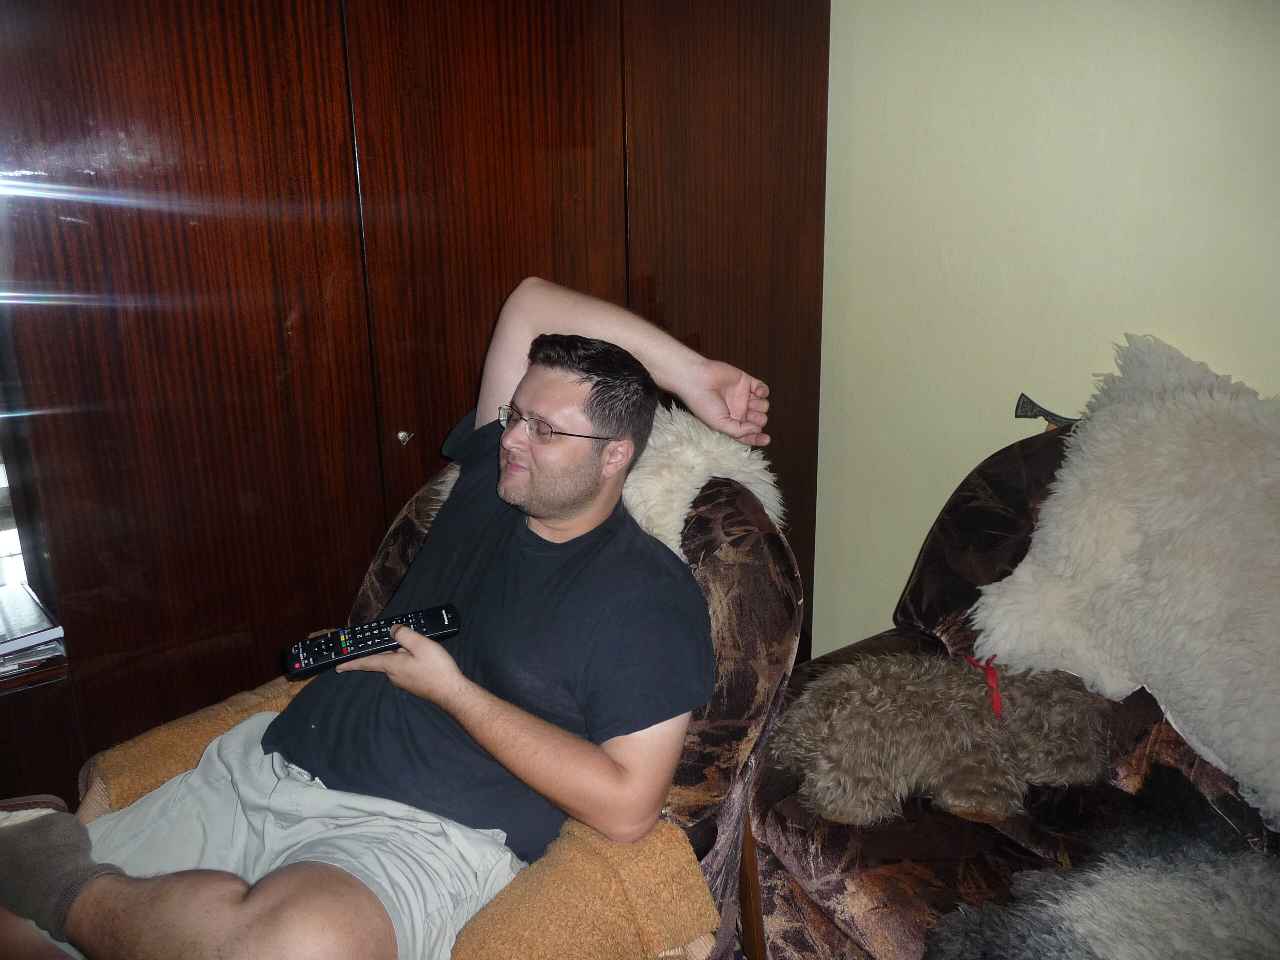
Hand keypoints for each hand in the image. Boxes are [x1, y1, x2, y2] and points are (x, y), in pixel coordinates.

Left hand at [336, 624, 466, 706]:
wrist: (452, 692)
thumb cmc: (436, 668)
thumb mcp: (421, 644)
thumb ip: (404, 635)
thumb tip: (393, 630)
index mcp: (391, 665)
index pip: (367, 662)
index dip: (351, 663)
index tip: (337, 667)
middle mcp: (394, 676)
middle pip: (386, 658)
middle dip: (395, 649)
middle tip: (412, 642)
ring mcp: (404, 682)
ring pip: (398, 663)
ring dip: (406, 655)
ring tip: (425, 650)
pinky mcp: (413, 685)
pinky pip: (407, 669)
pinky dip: (413, 661)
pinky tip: (427, 659)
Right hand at [683, 359, 770, 445]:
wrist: (697, 379)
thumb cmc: (704, 404)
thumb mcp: (719, 424)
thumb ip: (739, 431)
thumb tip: (757, 430)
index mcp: (731, 422)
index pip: (748, 433)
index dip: (758, 438)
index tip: (766, 439)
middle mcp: (738, 410)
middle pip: (759, 419)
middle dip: (759, 419)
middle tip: (749, 415)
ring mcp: (743, 396)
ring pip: (763, 405)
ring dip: (761, 406)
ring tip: (749, 403)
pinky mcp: (746, 382)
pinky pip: (763, 389)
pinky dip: (763, 391)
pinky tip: (756, 392)